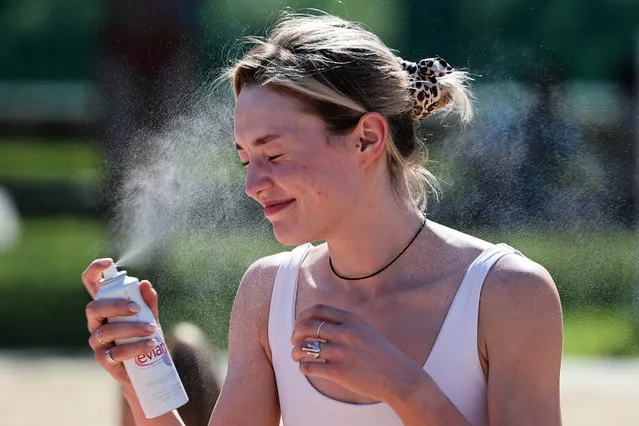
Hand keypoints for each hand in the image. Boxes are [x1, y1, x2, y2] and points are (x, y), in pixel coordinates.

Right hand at [82, 258, 158, 385]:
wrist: (145, 370)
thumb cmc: (143, 337)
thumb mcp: (150, 317)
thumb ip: (149, 302)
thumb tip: (145, 284)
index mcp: (105, 307)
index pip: (91, 285)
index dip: (94, 271)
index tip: (108, 262)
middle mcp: (96, 322)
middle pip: (93, 307)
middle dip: (115, 305)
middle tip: (137, 309)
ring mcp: (97, 341)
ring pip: (106, 331)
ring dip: (131, 328)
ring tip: (152, 330)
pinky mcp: (103, 359)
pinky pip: (114, 353)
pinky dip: (134, 347)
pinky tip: (150, 345)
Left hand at [290, 304, 422, 402]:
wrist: (399, 377)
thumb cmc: (383, 355)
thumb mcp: (367, 330)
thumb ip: (347, 325)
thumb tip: (321, 324)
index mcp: (352, 320)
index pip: (319, 310)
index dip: (303, 315)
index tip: (299, 323)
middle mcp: (346, 333)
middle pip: (308, 326)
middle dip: (296, 333)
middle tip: (294, 340)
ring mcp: (342, 352)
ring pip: (305, 347)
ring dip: (295, 352)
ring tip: (296, 355)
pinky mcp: (339, 372)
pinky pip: (310, 367)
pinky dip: (303, 367)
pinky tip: (305, 368)